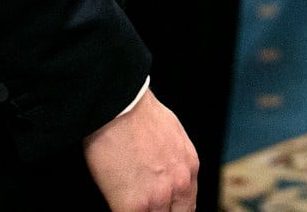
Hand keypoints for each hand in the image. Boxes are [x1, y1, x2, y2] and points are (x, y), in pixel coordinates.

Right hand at [83, 88, 198, 211]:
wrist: (120, 105)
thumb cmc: (138, 113)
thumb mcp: (171, 134)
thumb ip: (173, 160)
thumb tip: (162, 172)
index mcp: (189, 167)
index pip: (187, 206)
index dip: (172, 211)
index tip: (162, 209)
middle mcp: (179, 184)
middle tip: (145, 206)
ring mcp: (157, 198)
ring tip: (130, 204)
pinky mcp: (134, 205)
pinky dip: (122, 211)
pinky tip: (117, 204)